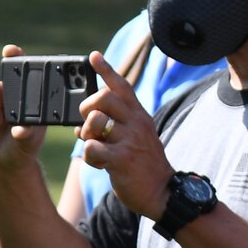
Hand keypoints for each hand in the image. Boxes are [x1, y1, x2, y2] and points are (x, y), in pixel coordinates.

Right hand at [0, 45, 47, 177]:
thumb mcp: (29, 142)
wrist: (0, 163)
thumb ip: (27, 134)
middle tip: (3, 106)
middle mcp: (8, 92)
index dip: (16, 56)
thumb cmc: (21, 147)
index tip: (11, 50)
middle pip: (1, 77)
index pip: (22, 70)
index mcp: (28, 95)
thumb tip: (22, 129)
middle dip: (0, 86)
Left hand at [75, 51, 170, 219]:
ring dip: (87, 133)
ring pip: (95, 121)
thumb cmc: (144, 164)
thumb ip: (115, 127)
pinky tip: (98, 162)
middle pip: (104, 97)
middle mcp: (137, 123)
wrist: (162, 191)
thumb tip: (84, 125)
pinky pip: (92, 148)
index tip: (93, 56)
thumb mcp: (136, 138)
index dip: (106, 70)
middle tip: (89, 122)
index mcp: (140, 116)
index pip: (122, 86)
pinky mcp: (121, 159)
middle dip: (88, 107)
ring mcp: (130, 141)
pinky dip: (88, 155)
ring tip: (93, 144)